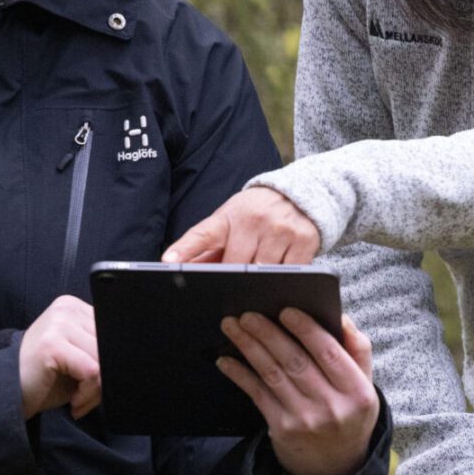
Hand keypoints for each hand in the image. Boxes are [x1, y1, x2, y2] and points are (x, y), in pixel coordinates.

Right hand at [17, 295, 101, 419]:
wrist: (5, 392)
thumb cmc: (44, 378)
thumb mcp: (76, 357)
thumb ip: (98, 349)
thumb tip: (131, 359)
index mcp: (74, 307)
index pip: (112, 332)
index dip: (111, 362)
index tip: (96, 385)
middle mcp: (66, 309)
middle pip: (110, 345)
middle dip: (105, 379)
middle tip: (87, 399)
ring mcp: (58, 324)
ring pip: (104, 360)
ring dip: (96, 390)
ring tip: (80, 402)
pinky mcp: (53, 344)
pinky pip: (92, 372)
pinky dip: (88, 394)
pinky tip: (74, 403)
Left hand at [163, 187, 320, 264]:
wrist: (300, 193)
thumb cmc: (256, 213)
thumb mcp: (230, 222)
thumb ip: (207, 249)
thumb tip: (182, 272)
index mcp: (228, 217)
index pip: (202, 235)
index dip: (185, 249)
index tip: (169, 263)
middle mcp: (254, 220)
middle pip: (234, 265)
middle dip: (232, 277)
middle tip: (234, 280)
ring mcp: (280, 229)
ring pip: (262, 272)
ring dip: (260, 278)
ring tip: (263, 266)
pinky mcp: (304, 240)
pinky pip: (288, 273)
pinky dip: (283, 278)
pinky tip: (283, 266)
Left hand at [216, 308, 377, 474]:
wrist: (336, 469)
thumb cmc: (349, 415)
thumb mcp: (365, 386)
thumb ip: (358, 350)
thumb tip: (339, 317)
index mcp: (357, 391)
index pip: (330, 353)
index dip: (307, 329)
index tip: (286, 310)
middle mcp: (332, 407)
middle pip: (295, 361)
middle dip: (268, 333)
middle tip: (248, 313)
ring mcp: (305, 420)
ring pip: (273, 374)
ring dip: (249, 347)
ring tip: (233, 326)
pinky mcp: (282, 429)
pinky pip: (257, 394)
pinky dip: (240, 374)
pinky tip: (226, 360)